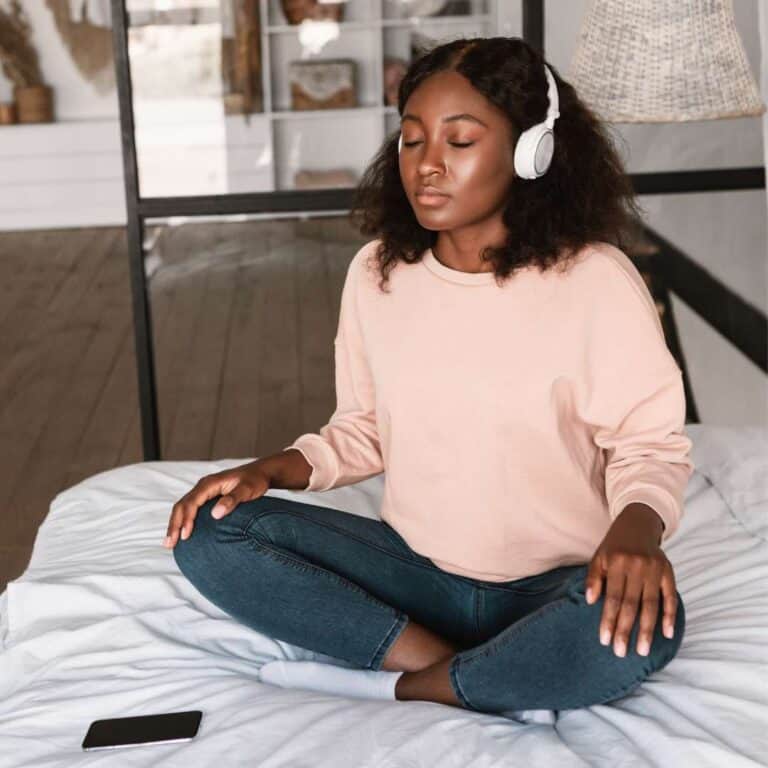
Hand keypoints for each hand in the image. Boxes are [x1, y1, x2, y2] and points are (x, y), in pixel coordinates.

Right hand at [163, 460, 271, 548]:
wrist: (261, 472)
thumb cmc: (255, 480)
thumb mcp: (247, 489)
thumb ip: (232, 499)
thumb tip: (215, 514)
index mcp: (210, 484)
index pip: (191, 502)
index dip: (186, 519)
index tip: (185, 536)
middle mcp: (203, 486)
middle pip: (182, 505)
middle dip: (174, 524)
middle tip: (170, 544)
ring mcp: (204, 492)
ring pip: (183, 508)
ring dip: (175, 524)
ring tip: (170, 543)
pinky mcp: (207, 497)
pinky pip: (190, 509)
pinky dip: (182, 521)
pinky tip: (181, 534)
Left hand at [584, 504, 676, 657]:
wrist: (638, 524)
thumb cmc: (614, 546)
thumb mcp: (599, 557)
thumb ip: (593, 578)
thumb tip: (590, 602)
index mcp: (616, 563)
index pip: (612, 597)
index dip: (608, 620)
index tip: (605, 640)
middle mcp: (636, 566)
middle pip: (631, 604)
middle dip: (626, 630)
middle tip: (621, 652)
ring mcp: (654, 569)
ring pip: (651, 604)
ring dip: (648, 629)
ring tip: (643, 650)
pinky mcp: (668, 571)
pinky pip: (670, 596)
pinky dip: (670, 615)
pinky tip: (667, 633)